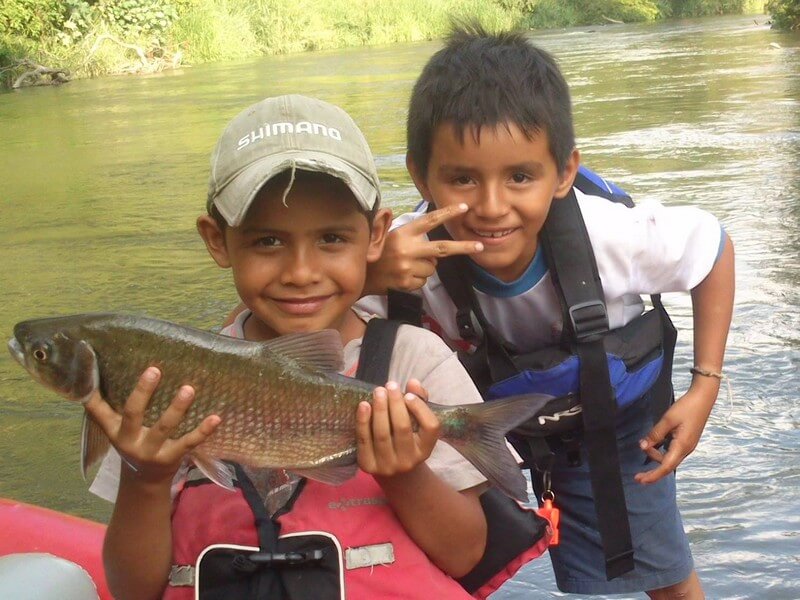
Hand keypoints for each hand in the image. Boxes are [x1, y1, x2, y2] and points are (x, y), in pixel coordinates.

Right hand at [83, 367, 220, 485]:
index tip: (99, 376)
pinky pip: (189, 442)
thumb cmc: (130, 443)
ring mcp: (153, 451)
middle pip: (134, 414)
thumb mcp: (113, 430)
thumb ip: (101, 408)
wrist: (144, 482)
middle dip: (143, 392)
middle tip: (155, 370)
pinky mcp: (173, 457)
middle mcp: (131, 441)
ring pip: (164, 427)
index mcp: (115, 431)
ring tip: (188, 389)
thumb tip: (86, 380)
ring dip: (176, 408)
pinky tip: (216, 418)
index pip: (103, 411)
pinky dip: (203, 430)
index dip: (99, 395)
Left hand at [356, 379, 439, 476]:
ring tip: (378, 391)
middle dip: (395, 403)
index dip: (420, 408)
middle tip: (390, 385)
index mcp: (425, 448)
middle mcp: (409, 460)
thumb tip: (413, 382)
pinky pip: (364, 440)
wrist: (391, 471)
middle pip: (403, 428)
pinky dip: (363, 421)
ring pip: (382, 434)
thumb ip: (419, 400)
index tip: (409, 394)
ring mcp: (388, 465)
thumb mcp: (417, 422)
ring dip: (379, 409)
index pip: (430, 427)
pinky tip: (364, 405)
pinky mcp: (368, 466)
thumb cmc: (406, 438)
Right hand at [365, 204, 483, 292]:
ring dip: (425, 268)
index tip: (464, 207)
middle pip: (442, 248)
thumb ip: (407, 232)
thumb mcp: (385, 235)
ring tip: (406, 266)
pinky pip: (423, 281)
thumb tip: (431, 243)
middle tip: (480, 246)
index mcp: (403, 233)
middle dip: (463, 247)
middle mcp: (407, 249)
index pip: (429, 220)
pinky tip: (402, 276)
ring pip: (432, 268)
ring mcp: (407, 267)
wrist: (359, 276)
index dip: (448, 213)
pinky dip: (417, 280)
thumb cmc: (375, 253)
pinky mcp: (406, 283)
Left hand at [635, 386, 715, 483]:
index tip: (640, 480)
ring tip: (645, 444)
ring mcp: (687, 446)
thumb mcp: (667, 420)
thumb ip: (655, 434)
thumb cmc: (686, 408)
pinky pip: (672, 451)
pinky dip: (661, 451)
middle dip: (652, 471)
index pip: (666, 467)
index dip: (653, 475)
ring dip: (655, 455)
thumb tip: (642, 446)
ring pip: (669, 458)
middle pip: (667, 465)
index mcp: (682, 446)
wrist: (703, 399)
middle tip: (637, 474)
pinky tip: (654, 444)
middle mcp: (686, 450)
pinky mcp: (686, 441)